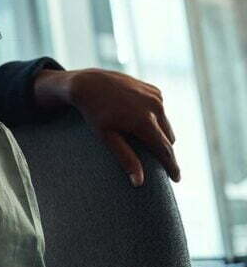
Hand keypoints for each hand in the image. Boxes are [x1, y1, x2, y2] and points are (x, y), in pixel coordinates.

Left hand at [35, 68, 178, 185]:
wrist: (89, 84)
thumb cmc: (95, 113)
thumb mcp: (107, 137)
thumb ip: (125, 158)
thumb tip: (139, 182)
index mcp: (144, 121)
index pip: (164, 150)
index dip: (172, 166)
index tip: (177, 179)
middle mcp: (155, 108)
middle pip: (168, 139)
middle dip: (164, 151)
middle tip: (158, 165)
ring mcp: (156, 97)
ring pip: (166, 125)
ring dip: (160, 135)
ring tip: (147, 144)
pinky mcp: (155, 91)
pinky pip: (161, 111)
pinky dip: (155, 119)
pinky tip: (140, 120)